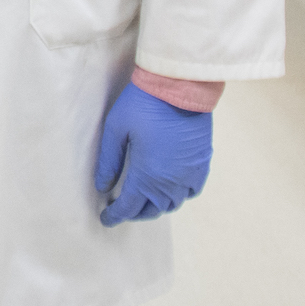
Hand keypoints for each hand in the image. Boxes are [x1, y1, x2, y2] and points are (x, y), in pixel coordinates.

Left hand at [94, 82, 211, 223]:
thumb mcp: (116, 129)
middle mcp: (171, 181)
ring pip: (172, 204)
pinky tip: (169, 190)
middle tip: (121, 208)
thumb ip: (109, 161)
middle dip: (135, 213)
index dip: (115, 216)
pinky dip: (179, 196)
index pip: (129, 206)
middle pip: (152, 209)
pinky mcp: (202, 163)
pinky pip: (192, 191)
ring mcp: (189, 174)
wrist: (180, 86)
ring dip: (156, 207)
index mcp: (147, 175)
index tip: (106, 219)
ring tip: (142, 201)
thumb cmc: (144, 104)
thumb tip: (102, 186)